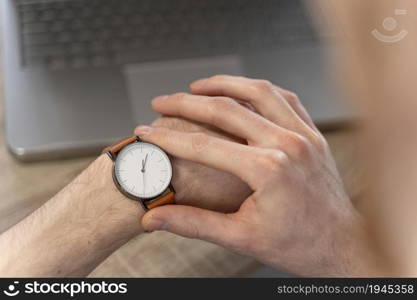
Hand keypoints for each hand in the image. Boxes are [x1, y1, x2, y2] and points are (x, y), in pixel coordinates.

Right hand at [135, 75, 382, 275]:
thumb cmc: (298, 245)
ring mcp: (304, 135)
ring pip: (258, 92)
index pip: (204, 145)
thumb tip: (154, 219)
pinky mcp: (313, 135)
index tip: (146, 132)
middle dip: (186, 103)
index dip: (168, 138)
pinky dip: (259, 89)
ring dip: (224, 84)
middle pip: (226, 110)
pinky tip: (243, 91)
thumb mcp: (241, 237)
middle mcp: (288, 144)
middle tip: (162, 101)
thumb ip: (193, 223)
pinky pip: (286, 98)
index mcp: (268, 170)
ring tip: (197, 86)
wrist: (341, 246)